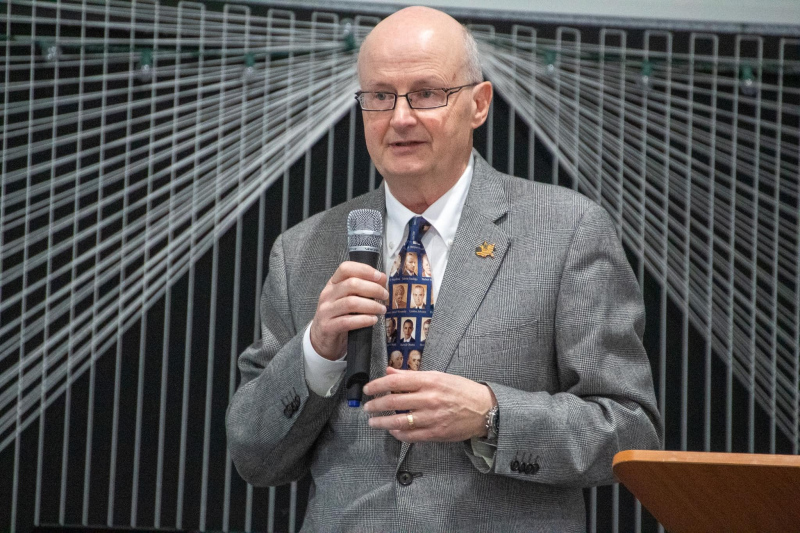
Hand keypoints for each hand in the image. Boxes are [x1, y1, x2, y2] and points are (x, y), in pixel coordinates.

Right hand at [309, 262, 387, 359]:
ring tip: (382, 309)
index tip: (380, 277)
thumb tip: (382, 278)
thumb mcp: (347, 299)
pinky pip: (348, 321)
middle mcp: (327, 294)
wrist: (322, 339)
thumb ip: (362, 288)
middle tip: (385, 296)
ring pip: (351, 303)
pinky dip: (364, 320)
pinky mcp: (328, 327)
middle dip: (373, 289)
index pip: (346, 268)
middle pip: (352, 284)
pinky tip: (373, 320)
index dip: (365, 270)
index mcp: (333, 284)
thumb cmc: (339, 316)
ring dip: (371, 305)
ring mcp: (326, 311)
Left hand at [362, 367, 495, 441]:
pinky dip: (398, 434)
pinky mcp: (436, 433)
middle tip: (367, 407)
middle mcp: (429, 398)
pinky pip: (411, 435)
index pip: (396, 381)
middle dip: (376, 405)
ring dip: (382, 422)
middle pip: (394, 401)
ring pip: (399, 421)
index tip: (368, 389)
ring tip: (372, 421)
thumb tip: (390, 372)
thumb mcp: (438, 376)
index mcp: (430, 381)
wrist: (485, 409)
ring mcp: (432, 417)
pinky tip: (392, 431)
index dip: (378, 385)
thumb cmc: (462, 390)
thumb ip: (412, 375)